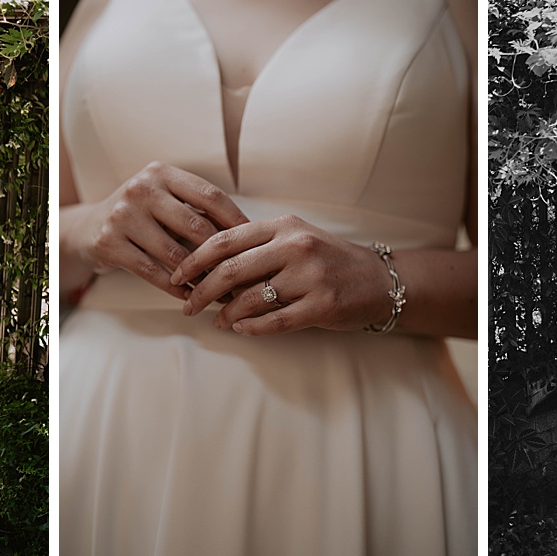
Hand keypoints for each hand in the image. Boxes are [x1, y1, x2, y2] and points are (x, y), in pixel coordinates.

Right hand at [65, 162, 248, 299]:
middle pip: (196, 226)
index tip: (256, 242)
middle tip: (243, 275)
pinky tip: (191, 297)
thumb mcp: (165, 200)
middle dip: (222, 255)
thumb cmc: (142, 215)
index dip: (236, 220)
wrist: (88, 228)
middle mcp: (141, 189)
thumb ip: (197, 209)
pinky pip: (153, 272)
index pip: (210, 195)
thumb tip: (249, 232)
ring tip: (222, 293)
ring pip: (175, 254)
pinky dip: (176, 288)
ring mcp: (123, 216)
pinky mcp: (109, 243)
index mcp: (162, 173)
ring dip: (202, 278)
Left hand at [171, 215, 391, 335]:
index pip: (225, 240)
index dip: (194, 260)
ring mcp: (311, 275)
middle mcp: (296, 246)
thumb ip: (257, 246)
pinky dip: (252, 328)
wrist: (379, 279)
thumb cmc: (328, 260)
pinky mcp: (323, 304)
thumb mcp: (295, 239)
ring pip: (250, 299)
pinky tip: (241, 329)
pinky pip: (276, 321)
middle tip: (187, 306)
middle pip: (231, 270)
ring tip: (218, 321)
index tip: (177, 277)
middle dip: (201, 291)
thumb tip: (205, 264)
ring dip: (226, 314)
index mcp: (283, 226)